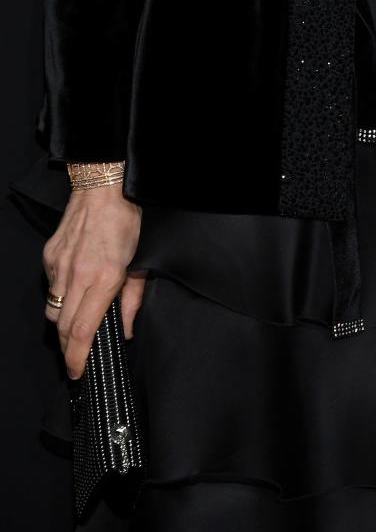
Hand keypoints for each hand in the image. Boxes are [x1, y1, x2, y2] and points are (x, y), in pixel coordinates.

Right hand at [42, 185, 143, 378]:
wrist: (102, 189)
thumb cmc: (126, 221)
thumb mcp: (140, 262)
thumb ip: (132, 300)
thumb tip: (125, 331)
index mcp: (103, 278)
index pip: (82, 331)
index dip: (78, 357)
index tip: (77, 372)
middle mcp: (77, 275)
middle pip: (63, 327)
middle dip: (68, 349)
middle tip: (77, 358)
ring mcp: (59, 266)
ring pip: (53, 310)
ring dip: (63, 323)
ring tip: (77, 323)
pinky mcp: (49, 257)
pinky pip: (51, 287)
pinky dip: (60, 295)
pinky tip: (75, 287)